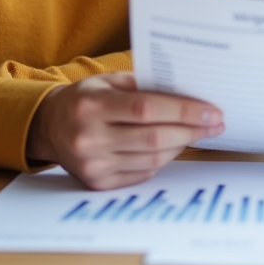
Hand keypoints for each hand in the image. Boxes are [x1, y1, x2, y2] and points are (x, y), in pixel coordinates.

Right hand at [27, 72, 224, 189]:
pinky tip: (172, 147)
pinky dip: (162, 160)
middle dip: (191, 130)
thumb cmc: (86, 99)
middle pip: (154, 138)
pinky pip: (142, 173)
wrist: (49, 127)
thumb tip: (189, 93)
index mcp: (92, 104)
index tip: (212, 111)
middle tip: (215, 124)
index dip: (184, 110)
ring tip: (197, 133)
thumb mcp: (108, 81)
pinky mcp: (97, 183)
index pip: (147, 108)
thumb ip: (144, 86)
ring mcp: (93, 164)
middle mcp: (90, 136)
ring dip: (181, 146)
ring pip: (152, 158)